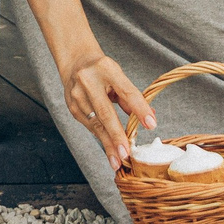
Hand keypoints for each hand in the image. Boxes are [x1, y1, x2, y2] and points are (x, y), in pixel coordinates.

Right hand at [59, 51, 149, 166]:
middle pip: (105, 112)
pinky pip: (89, 126)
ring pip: (96, 124)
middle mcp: (88, 81)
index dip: (140, 109)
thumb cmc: (103, 71)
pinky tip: (109, 149)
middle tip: (126, 154)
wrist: (76, 63)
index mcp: (106, 69)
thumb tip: (149, 117)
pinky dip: (101, 138)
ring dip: (108, 144)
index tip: (151, 125)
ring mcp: (77, 95)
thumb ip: (132, 97)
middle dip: (116, 135)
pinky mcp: (72, 106)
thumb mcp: (119, 77)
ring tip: (117, 160)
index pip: (127, 92)